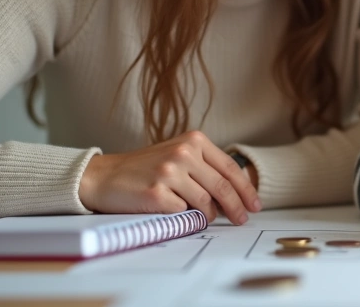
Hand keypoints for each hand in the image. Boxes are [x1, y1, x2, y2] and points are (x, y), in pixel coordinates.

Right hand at [78, 131, 260, 224]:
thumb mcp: (178, 155)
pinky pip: (183, 213)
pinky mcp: (157, 193)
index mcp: (194, 140)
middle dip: (237, 207)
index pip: (230, 168)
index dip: (246, 189)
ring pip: (205, 203)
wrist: (103, 176)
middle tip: (243, 219)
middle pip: (223, 187)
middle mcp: (184, 153)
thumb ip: (205, 166)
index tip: (255, 204)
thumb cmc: (144, 168)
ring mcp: (170, 172)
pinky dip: (184, 217)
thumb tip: (237, 192)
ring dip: (209, 214)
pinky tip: (175, 212)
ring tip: (204, 217)